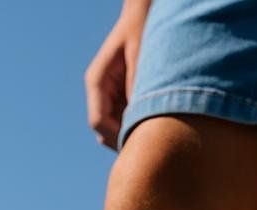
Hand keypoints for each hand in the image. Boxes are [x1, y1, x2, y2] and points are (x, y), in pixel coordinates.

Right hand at [85, 1, 152, 148]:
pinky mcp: (124, 98)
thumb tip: (139, 118)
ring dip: (133, 135)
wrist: (145, 14)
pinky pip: (128, 121)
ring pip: (116, 129)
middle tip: (152, 148)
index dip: (116, 137)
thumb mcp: (141, 55)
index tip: (140, 143)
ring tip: (158, 136)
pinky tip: (159, 124)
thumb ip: (137, 85)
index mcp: (97, 81)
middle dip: (125, 141)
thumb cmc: (142, 29)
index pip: (98, 121)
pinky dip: (140, 127)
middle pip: (105, 131)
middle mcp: (100, 91)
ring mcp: (111, 96)